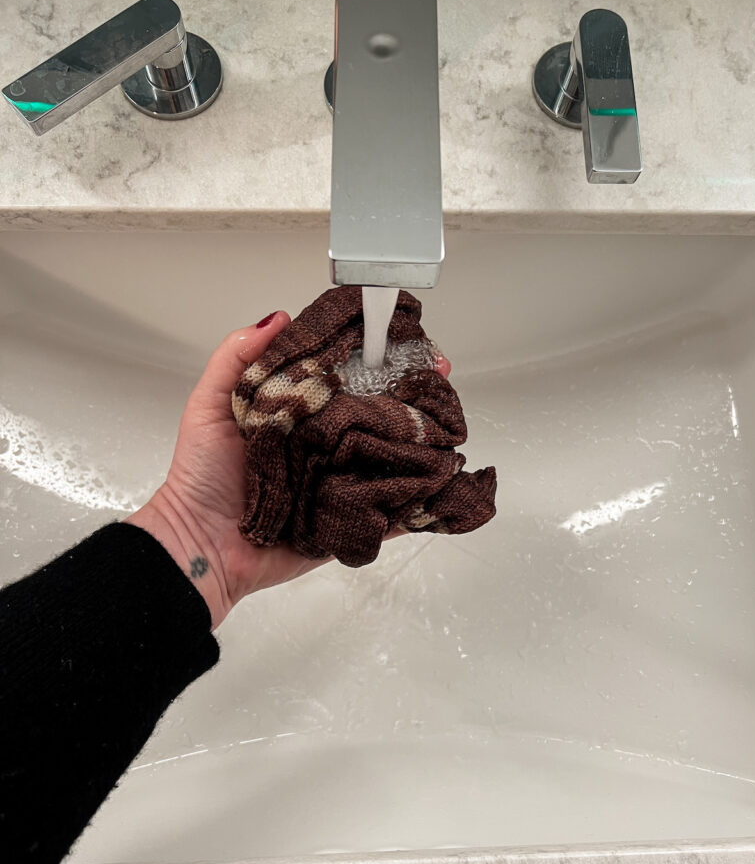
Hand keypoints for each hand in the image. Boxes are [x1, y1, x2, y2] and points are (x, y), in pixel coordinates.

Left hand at [125, 311, 450, 629]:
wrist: (200, 545)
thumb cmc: (200, 478)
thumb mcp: (209, 406)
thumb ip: (237, 359)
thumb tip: (278, 319)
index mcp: (295, 412)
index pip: (341, 376)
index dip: (372, 358)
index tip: (401, 341)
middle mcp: (321, 443)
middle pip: (374, 414)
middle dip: (411, 396)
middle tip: (439, 381)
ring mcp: (336, 481)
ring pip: (387, 458)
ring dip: (419, 443)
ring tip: (446, 427)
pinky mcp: (343, 520)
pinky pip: (385, 509)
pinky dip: (413, 500)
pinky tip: (437, 482)